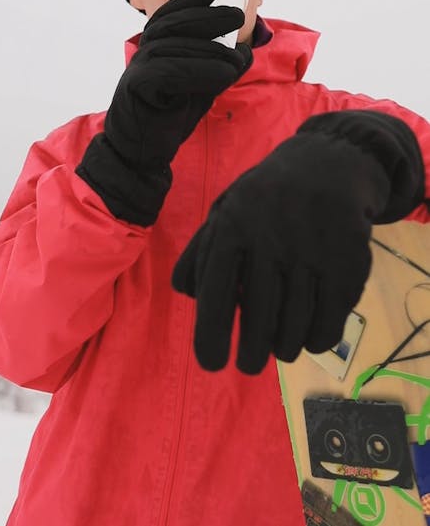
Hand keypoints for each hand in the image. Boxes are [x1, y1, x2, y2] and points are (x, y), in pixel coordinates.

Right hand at [106, 0, 252, 169]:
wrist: (143, 152)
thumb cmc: (170, 115)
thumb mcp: (200, 86)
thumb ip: (216, 66)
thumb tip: (244, 51)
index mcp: (156, 48)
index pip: (171, 15)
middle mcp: (143, 53)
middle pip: (174, 24)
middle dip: (208, 16)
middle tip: (237, 16)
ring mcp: (137, 69)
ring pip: (175, 47)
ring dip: (211, 52)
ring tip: (237, 61)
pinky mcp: (137, 88)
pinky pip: (169, 72)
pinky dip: (200, 72)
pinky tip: (222, 76)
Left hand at [172, 110, 423, 373]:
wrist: (329, 165)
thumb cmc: (265, 197)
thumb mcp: (226, 209)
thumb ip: (201, 250)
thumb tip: (183, 294)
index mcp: (233, 225)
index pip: (215, 292)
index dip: (210, 336)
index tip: (213, 364)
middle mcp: (271, 238)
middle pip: (257, 321)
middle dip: (250, 354)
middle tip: (248, 364)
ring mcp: (312, 251)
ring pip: (293, 330)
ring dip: (284, 348)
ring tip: (280, 345)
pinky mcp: (348, 264)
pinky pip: (327, 327)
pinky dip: (316, 341)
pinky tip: (309, 334)